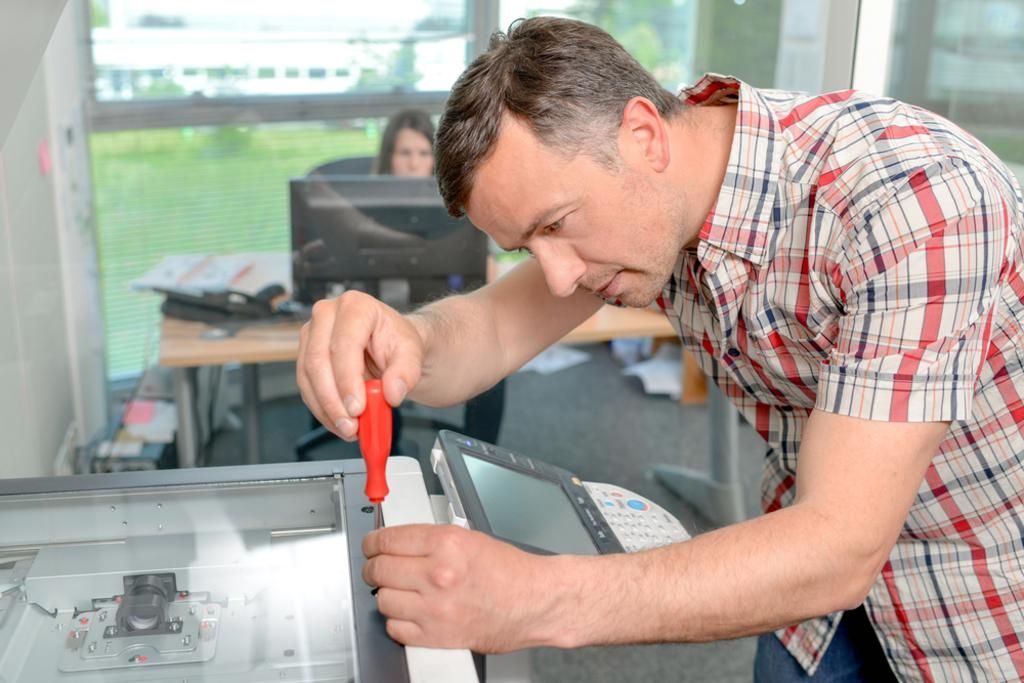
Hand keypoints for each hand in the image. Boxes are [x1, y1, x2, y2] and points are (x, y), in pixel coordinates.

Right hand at [296, 291, 422, 440]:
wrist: (390, 344)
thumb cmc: (397, 342)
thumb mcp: (412, 353)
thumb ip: (406, 372)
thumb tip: (392, 393)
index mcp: (355, 306)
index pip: (343, 344)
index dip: (347, 380)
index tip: (357, 408)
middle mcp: (327, 315)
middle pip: (318, 361)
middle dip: (333, 400)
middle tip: (350, 426)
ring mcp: (311, 335)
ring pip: (307, 377)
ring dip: (326, 409)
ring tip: (349, 429)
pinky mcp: (305, 355)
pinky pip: (306, 387)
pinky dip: (322, 410)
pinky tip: (339, 422)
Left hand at [362, 524, 562, 652]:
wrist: (534, 602)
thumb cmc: (509, 572)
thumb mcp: (468, 538)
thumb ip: (429, 540)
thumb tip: (397, 542)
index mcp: (446, 544)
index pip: (387, 540)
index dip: (372, 543)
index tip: (371, 546)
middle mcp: (438, 575)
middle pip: (379, 570)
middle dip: (374, 568)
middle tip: (378, 568)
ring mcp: (435, 608)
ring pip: (383, 600)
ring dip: (387, 595)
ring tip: (400, 591)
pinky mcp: (436, 635)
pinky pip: (396, 628)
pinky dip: (398, 621)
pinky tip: (410, 612)